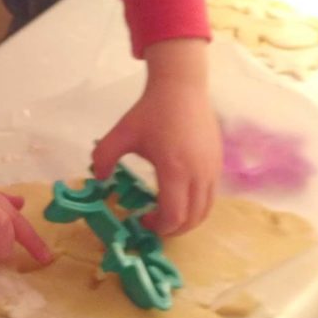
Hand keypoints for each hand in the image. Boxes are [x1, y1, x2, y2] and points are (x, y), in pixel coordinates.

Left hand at [91, 39, 221, 235]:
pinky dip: (197, 205)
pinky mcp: (218, 163)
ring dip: (187, 219)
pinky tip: (179, 194)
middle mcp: (199, 174)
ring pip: (205, 209)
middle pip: (192, 219)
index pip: (173, 216)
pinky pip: (211, 195)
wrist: (181, 88)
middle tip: (154, 224)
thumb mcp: (121, 134)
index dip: (158, 226)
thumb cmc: (151, 111)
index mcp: (175, 170)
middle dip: (173, 229)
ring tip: (167, 213)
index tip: (141, 219)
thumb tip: (99, 179)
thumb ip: (104, 157)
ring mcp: (212, 169)